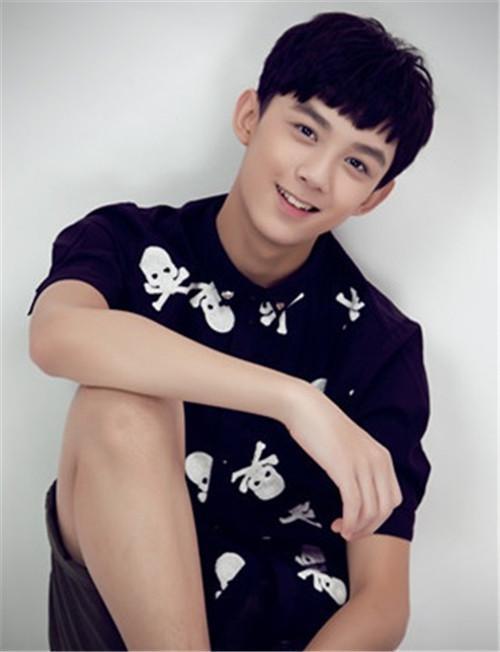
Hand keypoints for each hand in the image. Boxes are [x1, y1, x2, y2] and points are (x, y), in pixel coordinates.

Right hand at [283, 382, 402, 541]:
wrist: (305, 407)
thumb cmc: (321, 425)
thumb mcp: (350, 446)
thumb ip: (359, 465)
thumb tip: (356, 490)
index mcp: (383, 457)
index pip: (393, 499)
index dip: (378, 518)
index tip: (359, 522)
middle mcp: (378, 461)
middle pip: (385, 509)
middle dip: (369, 528)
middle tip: (350, 532)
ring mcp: (362, 465)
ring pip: (371, 511)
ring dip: (357, 528)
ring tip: (342, 530)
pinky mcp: (345, 469)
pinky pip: (354, 505)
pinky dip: (349, 522)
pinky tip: (339, 524)